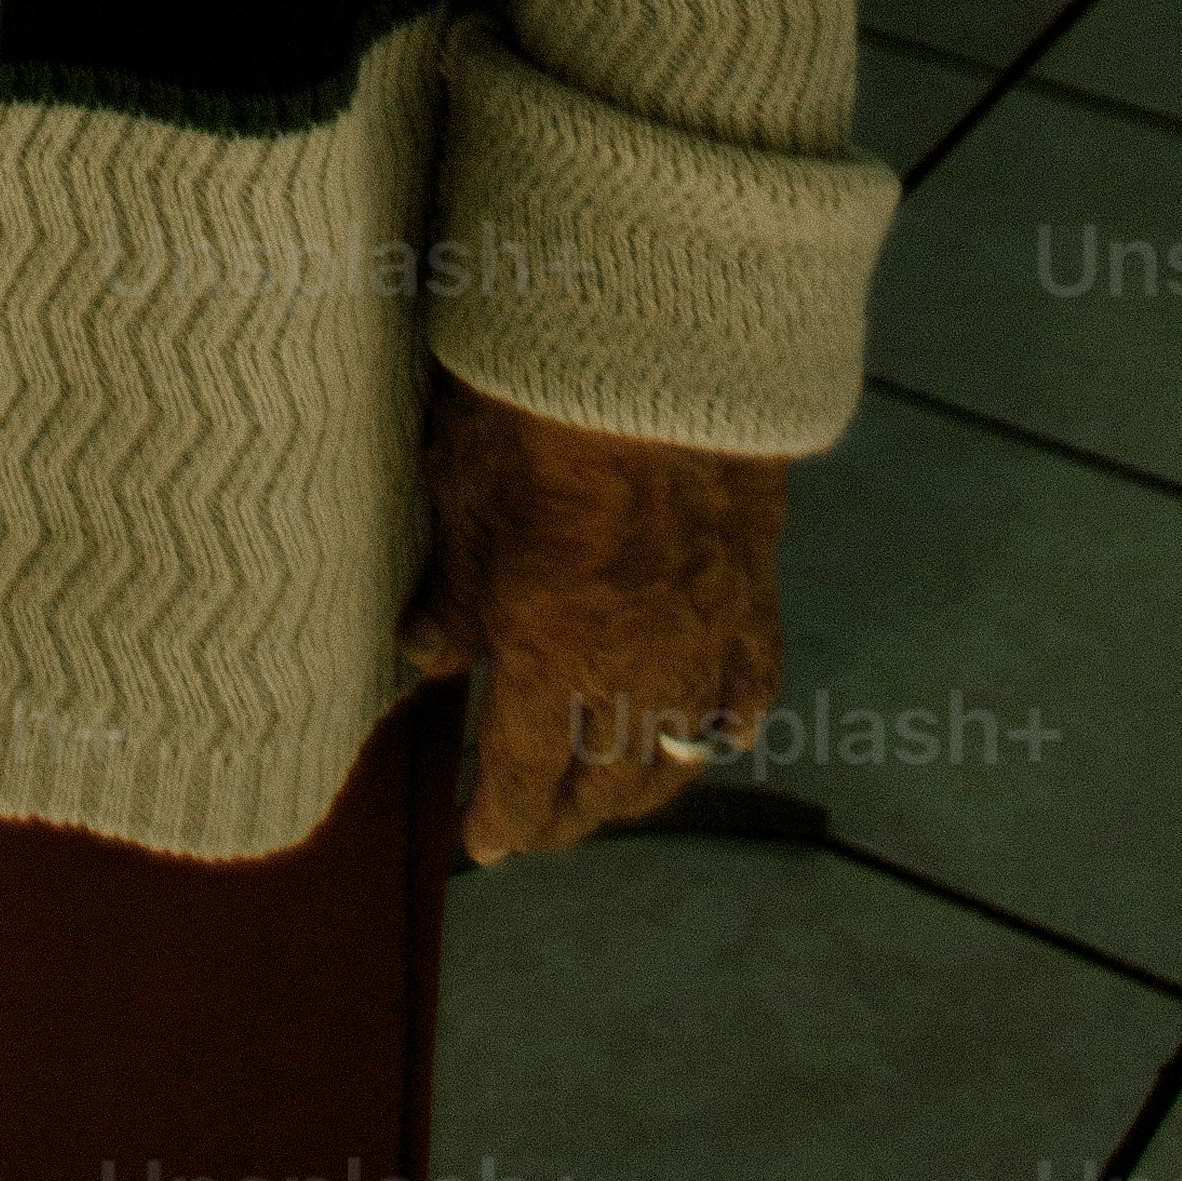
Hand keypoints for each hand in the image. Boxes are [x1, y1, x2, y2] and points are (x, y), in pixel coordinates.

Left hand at [399, 376, 787, 861]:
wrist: (655, 337)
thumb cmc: (533, 404)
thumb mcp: (460, 492)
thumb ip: (452, 590)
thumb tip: (426, 656)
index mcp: (550, 653)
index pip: (523, 774)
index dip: (502, 819)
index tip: (482, 843)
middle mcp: (635, 666)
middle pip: (605, 780)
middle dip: (567, 816)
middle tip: (538, 830)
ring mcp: (704, 631)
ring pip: (678, 748)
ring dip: (641, 787)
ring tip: (613, 801)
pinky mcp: (754, 585)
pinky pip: (750, 682)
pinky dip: (730, 720)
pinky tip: (719, 738)